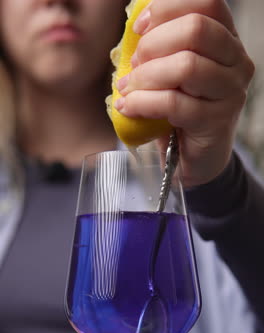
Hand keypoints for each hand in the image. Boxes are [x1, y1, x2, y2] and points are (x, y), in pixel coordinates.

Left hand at [115, 0, 253, 185]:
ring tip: (126, 89)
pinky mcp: (218, 121)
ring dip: (145, 76)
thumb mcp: (169, 72)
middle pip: (196, 29)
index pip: (207, 3)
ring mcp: (231, 92)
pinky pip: (175, 103)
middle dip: (153, 44)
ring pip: (187, 66)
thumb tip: (136, 26)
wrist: (193, 158)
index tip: (139, 28)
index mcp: (226, 39)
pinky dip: (143, 103)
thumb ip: (160, 48)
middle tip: (133, 65)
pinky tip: (127, 108)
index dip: (167, 8)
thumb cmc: (179, 111)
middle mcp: (237, 61)